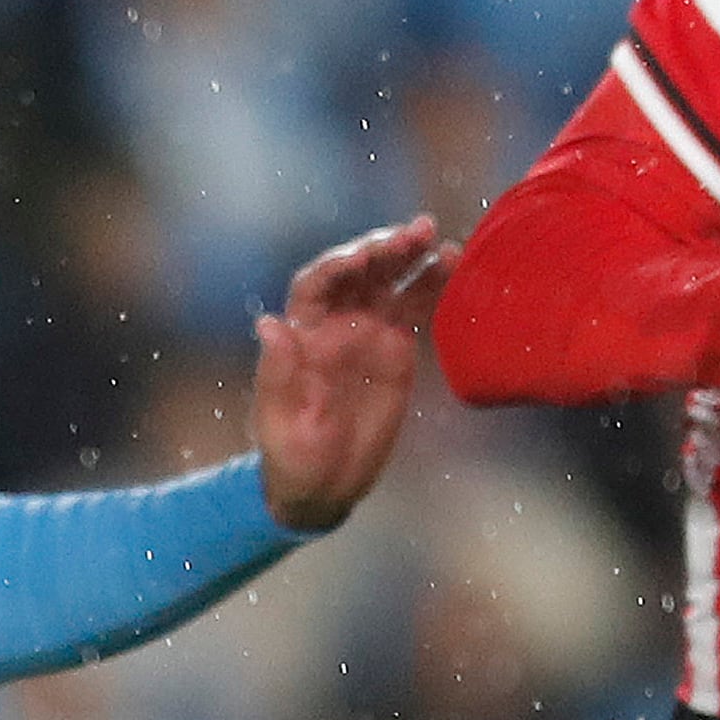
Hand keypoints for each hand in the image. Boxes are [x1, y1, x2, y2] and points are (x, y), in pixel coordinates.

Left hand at [255, 219, 444, 530]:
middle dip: (384, 250)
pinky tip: (450, 263)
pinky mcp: (396, 348)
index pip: (317, 284)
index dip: (339, 265)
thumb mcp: (280, 420)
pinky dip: (431, 284)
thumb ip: (278, 372)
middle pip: (358, 273)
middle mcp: (334, 322)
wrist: (323, 485)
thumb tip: (268, 323)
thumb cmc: (291, 455)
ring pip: (389, 282)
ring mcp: (367, 331)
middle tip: (414, 234)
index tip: (364, 256)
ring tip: (437, 241)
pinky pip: (414, 306)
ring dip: (411, 257)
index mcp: (301, 333)